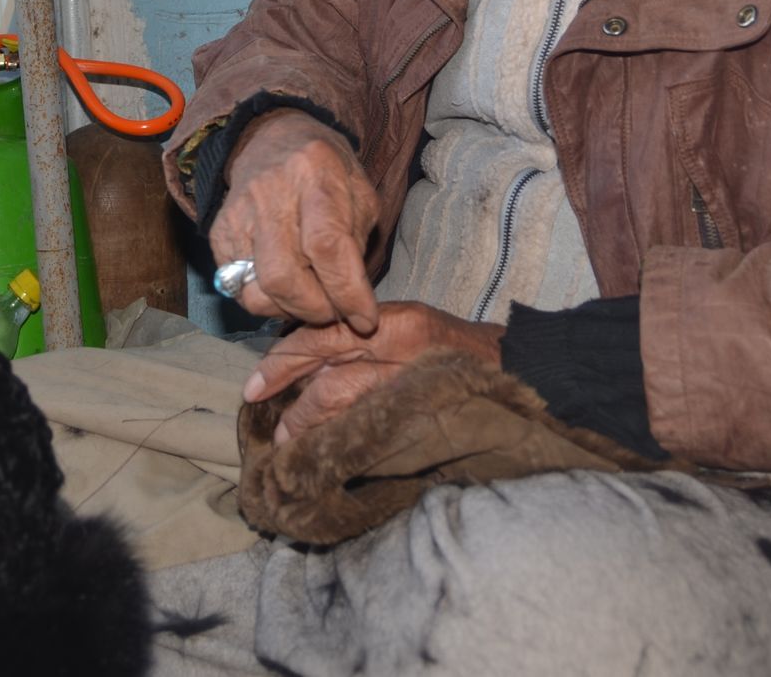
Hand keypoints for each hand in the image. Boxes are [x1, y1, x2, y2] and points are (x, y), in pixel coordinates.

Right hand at [209, 110, 380, 331]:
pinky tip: (287, 292)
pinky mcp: (217, 235)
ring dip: (291, 312)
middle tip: (336, 313)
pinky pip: (239, 290)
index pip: (327, 246)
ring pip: (258, 291)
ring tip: (312, 303)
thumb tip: (354, 301)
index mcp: (314, 174)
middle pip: (285, 277)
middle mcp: (269, 193)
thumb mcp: (358, 192)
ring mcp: (238, 215)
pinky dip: (268, 303)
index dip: (347, 293)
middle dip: (317, 310)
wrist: (273, 141)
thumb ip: (358, 243)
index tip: (364, 319)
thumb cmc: (326, 173)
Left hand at [242, 301, 505, 444]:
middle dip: (291, 402)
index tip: (254, 385)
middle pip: (328, 374)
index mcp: (394, 321)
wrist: (516, 370)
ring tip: (290, 443)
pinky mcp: (421, 415)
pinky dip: (340, 439)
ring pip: (344, 403)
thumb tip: (307, 365)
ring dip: (310, 426)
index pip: (324, 336)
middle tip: (268, 424)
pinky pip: (368, 430)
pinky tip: (326, 450)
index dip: (284, 361)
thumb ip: (362, 336)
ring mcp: (411, 385)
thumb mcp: (409, 324)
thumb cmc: (454, 347)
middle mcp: (399, 349)